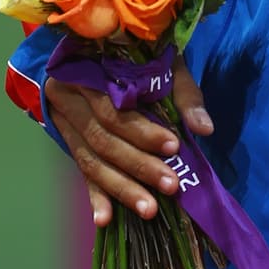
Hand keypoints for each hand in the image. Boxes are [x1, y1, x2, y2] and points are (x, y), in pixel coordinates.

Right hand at [45, 54, 213, 227]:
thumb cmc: (136, 54)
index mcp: (89, 71)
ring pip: (91, 161)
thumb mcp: (162, 61)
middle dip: (138, 166)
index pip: (115, 110)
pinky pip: (81, 170)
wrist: (90, 49)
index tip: (174, 147)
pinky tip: (105, 220)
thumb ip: (183, 92)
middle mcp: (70, 97)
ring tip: (149, 210)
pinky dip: (95, 196)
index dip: (143, 132)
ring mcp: (64, 121)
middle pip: (103, 140)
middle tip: (170, 186)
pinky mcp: (68, 140)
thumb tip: (205, 129)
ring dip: (121, 188)